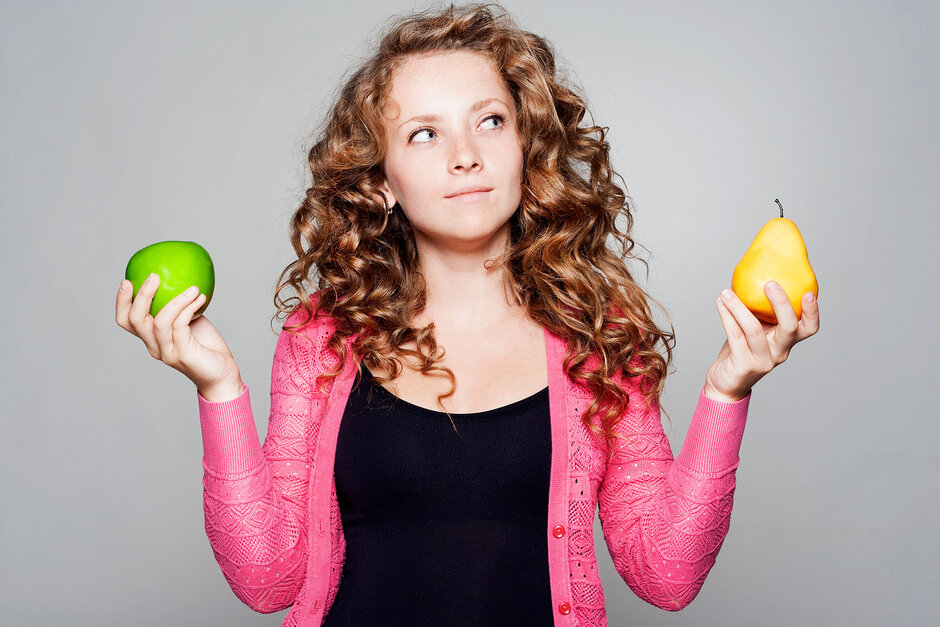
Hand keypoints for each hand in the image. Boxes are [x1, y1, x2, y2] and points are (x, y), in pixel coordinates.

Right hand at [115, 273, 241, 393]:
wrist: (222, 373)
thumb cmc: (207, 345)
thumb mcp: (191, 320)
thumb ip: (180, 305)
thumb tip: (180, 275)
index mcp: (151, 338)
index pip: (126, 321)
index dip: (121, 302)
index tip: (127, 281)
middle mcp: (154, 346)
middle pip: (135, 320)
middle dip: (142, 296)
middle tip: (154, 276)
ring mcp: (167, 352)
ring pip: (159, 322)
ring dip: (176, 300)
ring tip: (192, 287)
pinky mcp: (183, 355)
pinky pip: (180, 326)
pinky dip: (189, 308)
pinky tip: (200, 297)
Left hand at [704, 281, 819, 401]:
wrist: (726, 383)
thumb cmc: (741, 351)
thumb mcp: (755, 331)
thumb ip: (760, 313)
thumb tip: (757, 275)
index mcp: (786, 342)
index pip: (809, 329)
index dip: (812, 312)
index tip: (809, 293)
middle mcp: (779, 352)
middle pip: (789, 328)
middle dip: (782, 304)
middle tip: (769, 283)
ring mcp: (763, 361)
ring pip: (754, 330)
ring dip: (739, 307)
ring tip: (726, 292)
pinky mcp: (744, 365)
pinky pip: (735, 336)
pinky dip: (727, 316)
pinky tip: (720, 302)